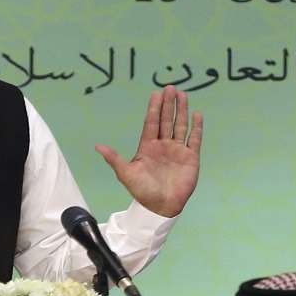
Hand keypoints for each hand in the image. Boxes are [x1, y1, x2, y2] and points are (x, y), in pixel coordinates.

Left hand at [95, 86, 202, 217]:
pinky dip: (196, 127)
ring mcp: (177, 150)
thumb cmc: (142, 191)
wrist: (160, 207)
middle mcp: (163, 145)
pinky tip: (197, 114)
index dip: (153, 108)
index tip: (155, 93)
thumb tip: (97, 147)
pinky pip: (195, 139)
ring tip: (183, 95)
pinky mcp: (190, 158)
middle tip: (170, 87)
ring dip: (182, 111)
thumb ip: (114, 159)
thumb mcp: (126, 173)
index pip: (151, 122)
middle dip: (168, 104)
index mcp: (148, 146)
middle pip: (166, 120)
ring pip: (180, 126)